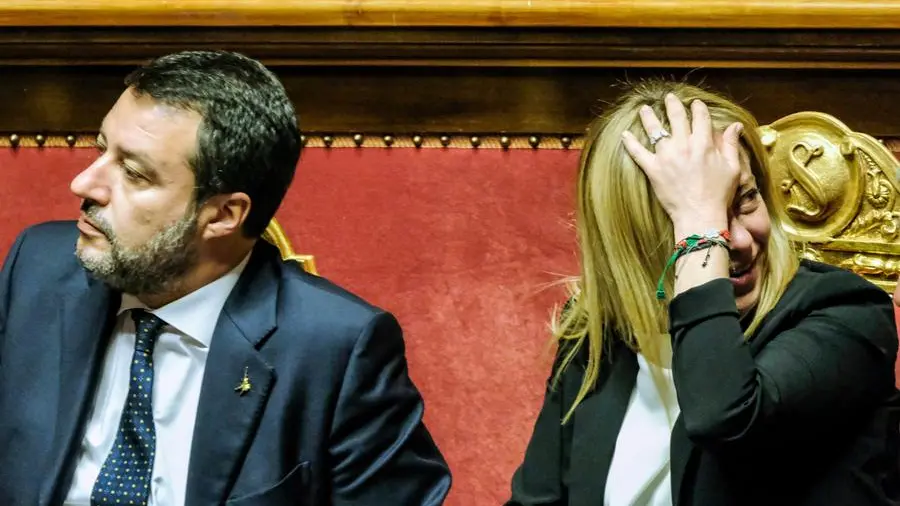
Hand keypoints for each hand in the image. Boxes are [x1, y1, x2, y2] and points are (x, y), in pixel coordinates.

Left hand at [621, 94, 742, 229]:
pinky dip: (630, 143)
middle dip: (672, 105)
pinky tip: (624, 134)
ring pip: (655, 130)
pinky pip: (638, 153)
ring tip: (644, 109)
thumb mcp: (732, 168)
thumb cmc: (719, 194)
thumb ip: (731, 144)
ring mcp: (667, 157)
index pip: (700, 118)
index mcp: (704, 144)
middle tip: (668, 97)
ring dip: (649, 117)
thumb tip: (735, 125)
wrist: (700, 215)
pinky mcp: (653, 170)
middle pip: (676, 118)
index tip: (695, 103)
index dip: (697, 108)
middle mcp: (684, 146)